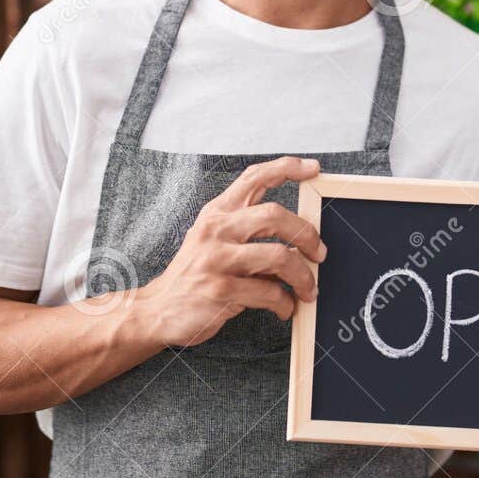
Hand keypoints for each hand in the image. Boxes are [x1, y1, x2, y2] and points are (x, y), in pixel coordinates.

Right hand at [134, 156, 326, 346]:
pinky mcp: (220, 290)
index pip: (254, 177)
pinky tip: (285, 308)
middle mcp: (216, 230)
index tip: (314, 169)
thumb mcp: (214, 241)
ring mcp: (216, 259)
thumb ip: (249, 232)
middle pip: (274, 215)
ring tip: (309, 290)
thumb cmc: (195, 274)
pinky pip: (269, 292)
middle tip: (320, 253)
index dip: (287, 168)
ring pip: (279, 256)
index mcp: (217, 213)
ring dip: (303, 276)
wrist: (158, 310)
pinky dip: (285, 303)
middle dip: (307, 234)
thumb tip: (300, 239)